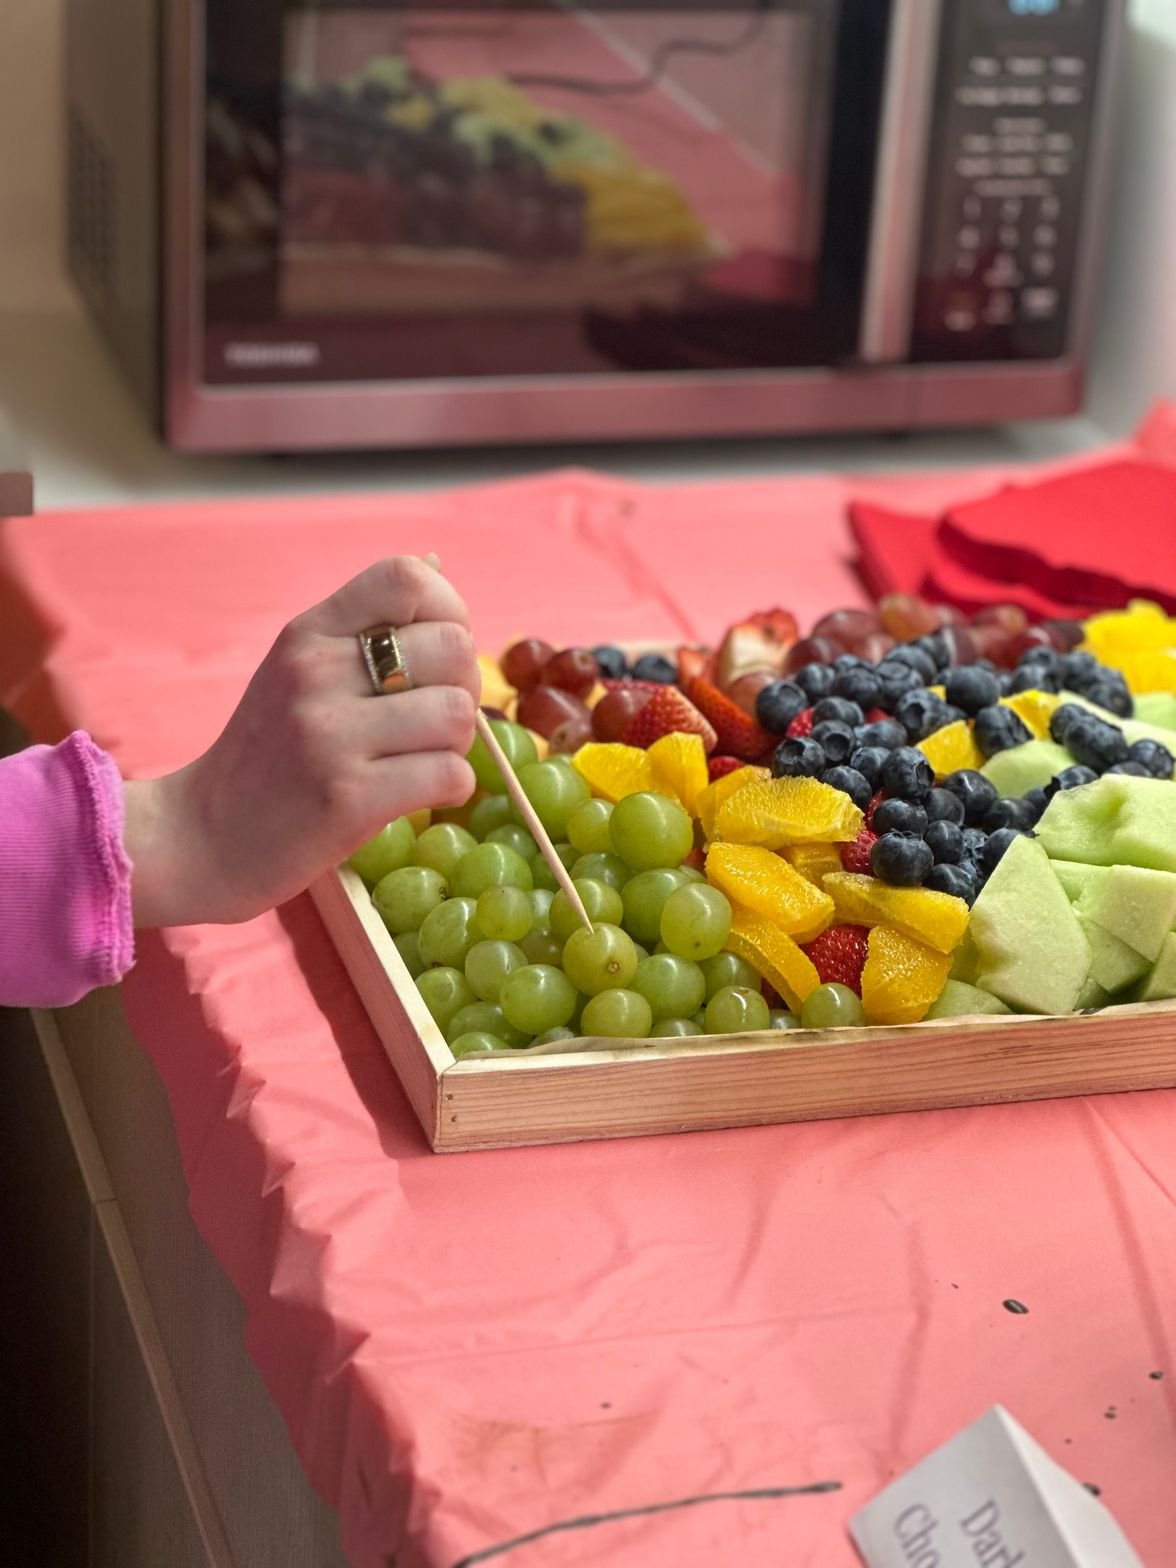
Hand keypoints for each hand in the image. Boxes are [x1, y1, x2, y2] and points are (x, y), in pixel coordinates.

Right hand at [123, 556, 479, 925]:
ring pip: (458, 713)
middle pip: (453, 646)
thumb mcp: (296, 670)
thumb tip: (435, 562)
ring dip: (458, 743)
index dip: (449, 610)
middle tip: (433, 719)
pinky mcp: (349, 798)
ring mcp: (330, 735)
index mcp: (307, 634)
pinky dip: (452, 789)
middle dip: (462, 686)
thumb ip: (362, 624)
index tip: (436, 655)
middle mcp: (316, 673)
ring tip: (422, 758)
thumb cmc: (265, 755)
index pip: (407, 578)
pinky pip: (450, 775)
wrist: (201, 840)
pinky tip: (420, 793)